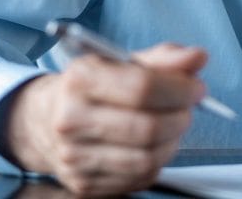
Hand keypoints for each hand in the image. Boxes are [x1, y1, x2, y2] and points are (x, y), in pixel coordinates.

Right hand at [6, 43, 207, 195]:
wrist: (44, 120)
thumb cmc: (90, 87)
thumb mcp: (119, 62)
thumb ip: (162, 59)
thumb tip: (196, 57)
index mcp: (80, 79)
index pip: (141, 87)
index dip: (178, 89)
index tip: (195, 87)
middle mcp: (72, 118)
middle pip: (147, 128)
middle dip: (180, 117)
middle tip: (188, 108)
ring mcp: (75, 156)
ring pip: (146, 159)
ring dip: (172, 142)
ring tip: (171, 126)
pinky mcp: (84, 183)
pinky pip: (138, 178)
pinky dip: (156, 162)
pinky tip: (152, 146)